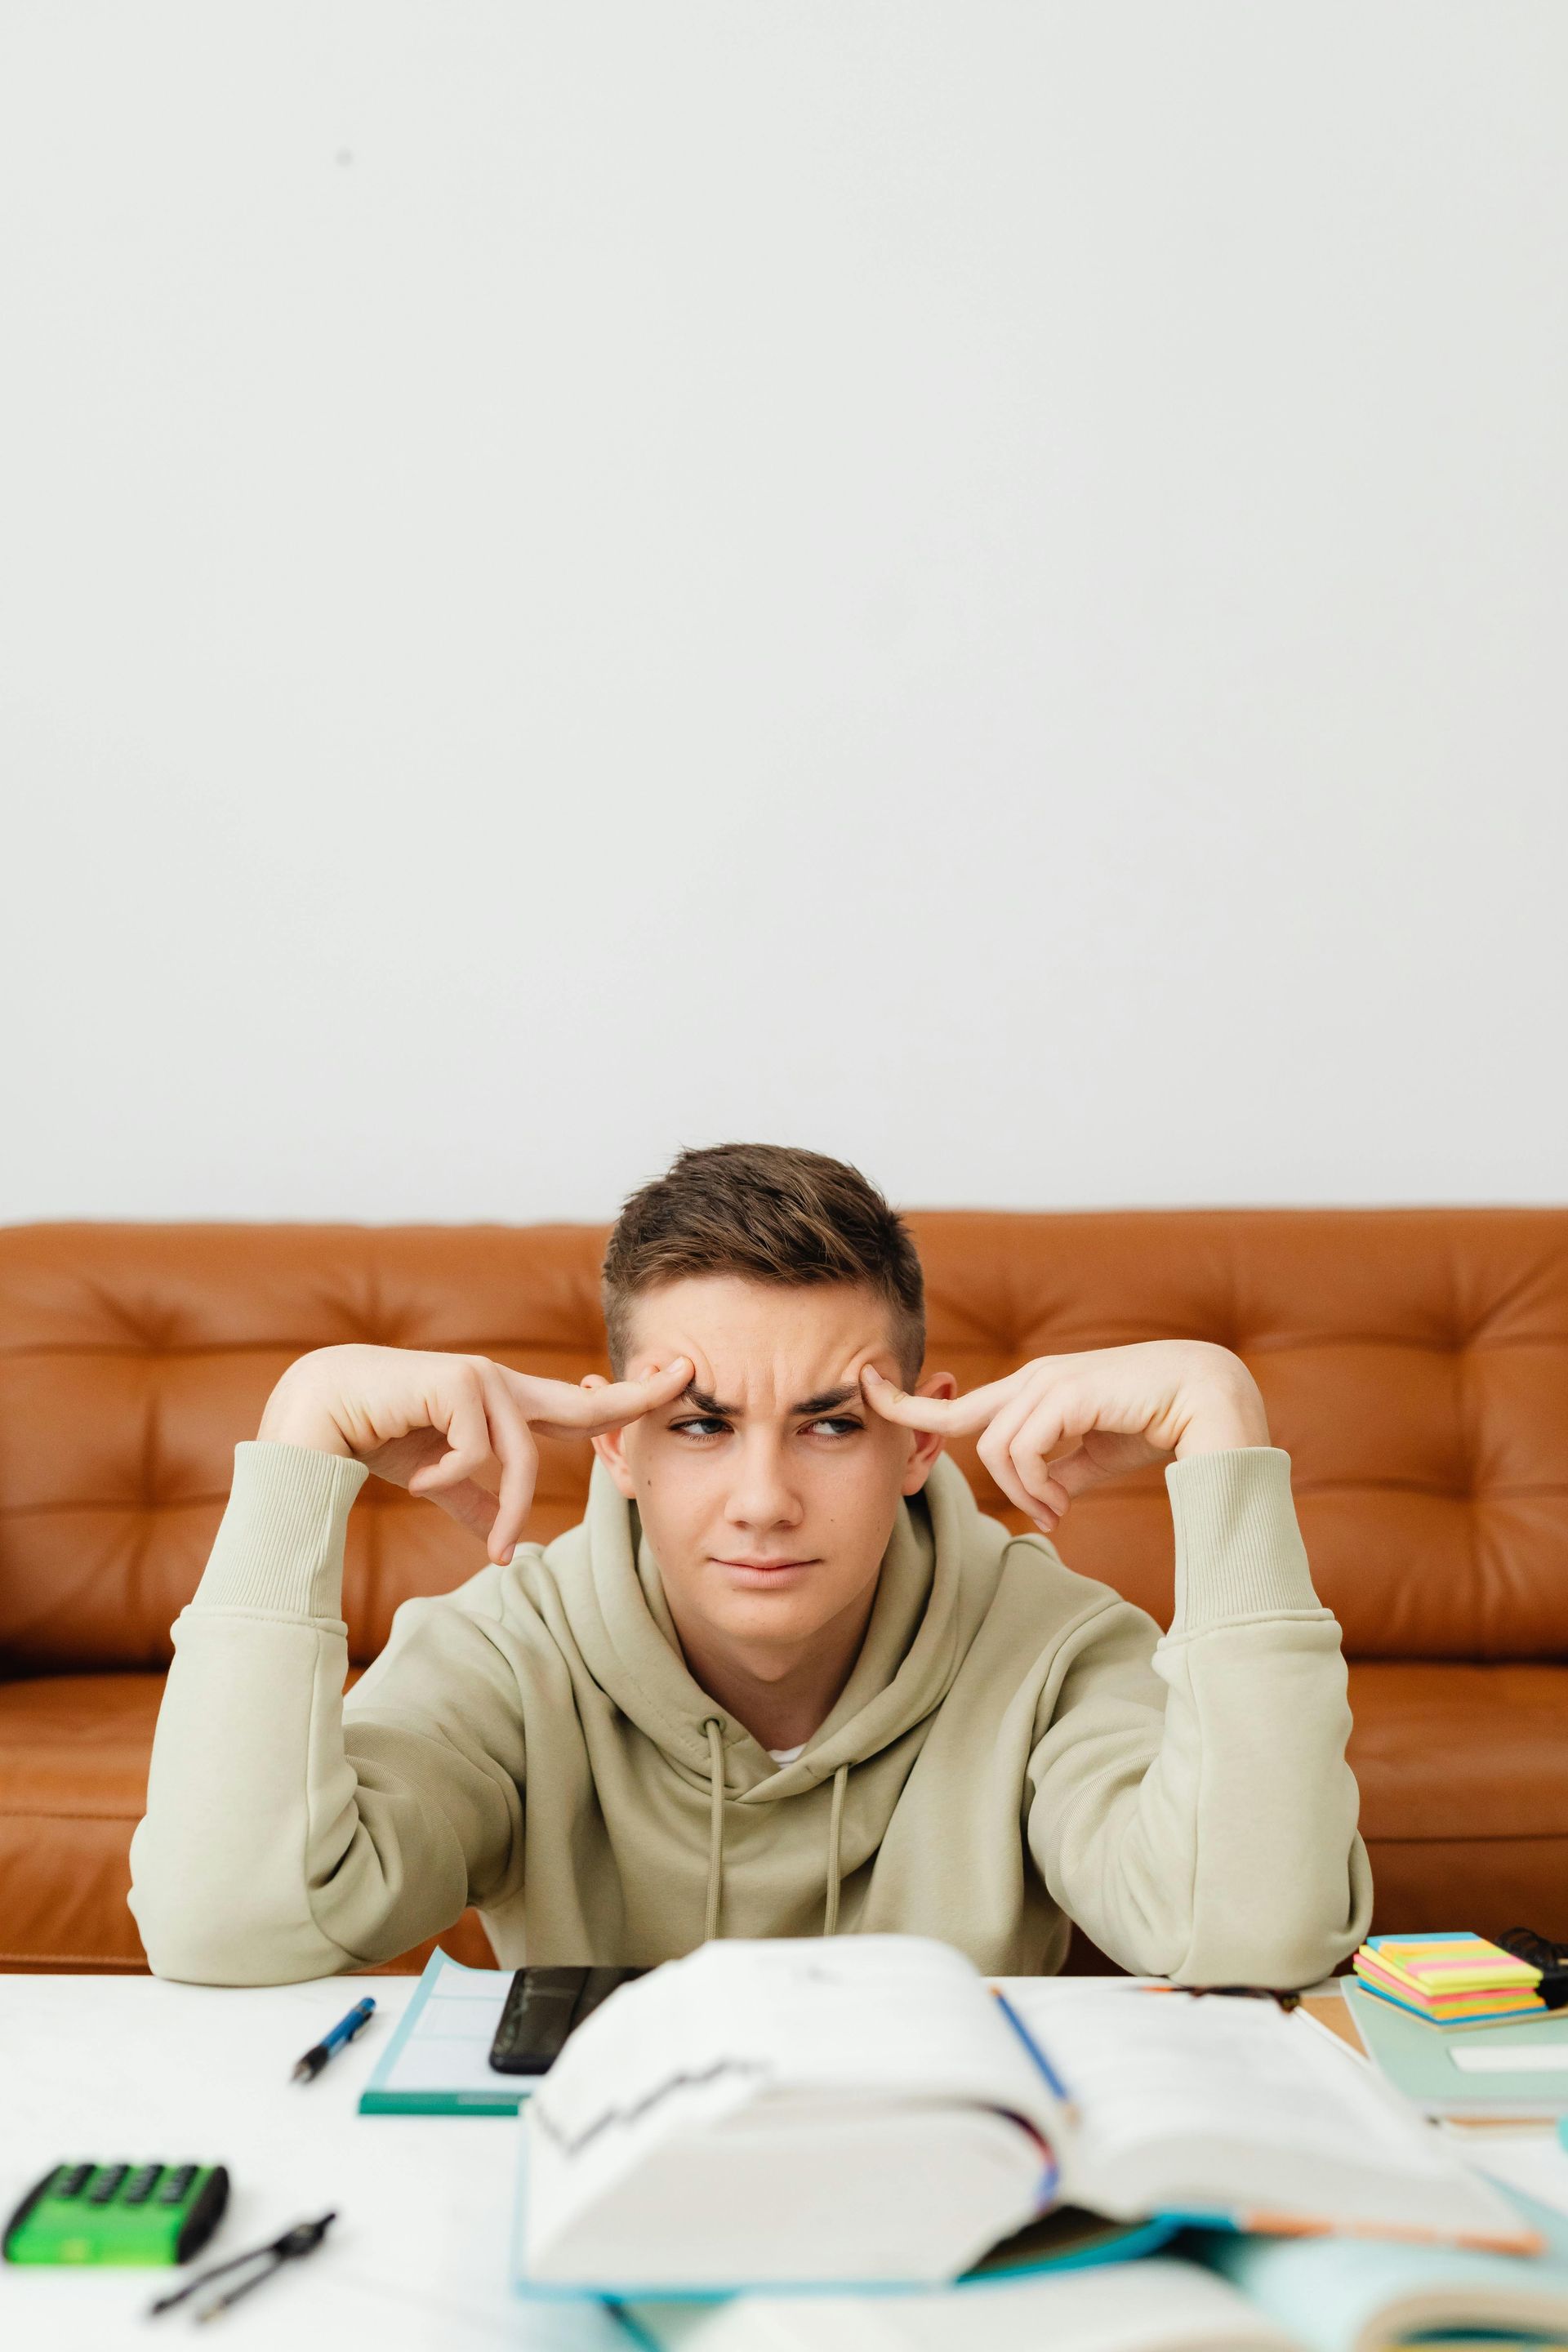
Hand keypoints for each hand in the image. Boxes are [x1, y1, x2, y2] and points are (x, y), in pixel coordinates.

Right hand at [257, 1344, 692, 1563]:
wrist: (316, 1416)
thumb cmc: (374, 1437)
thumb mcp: (437, 1479)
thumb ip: (475, 1503)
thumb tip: (505, 1547)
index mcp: (502, 1406)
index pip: (579, 1406)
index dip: (628, 1399)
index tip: (679, 1380)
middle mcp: (500, 1386)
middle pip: (583, 1402)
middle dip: (637, 1395)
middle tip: (688, 1376)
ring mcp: (481, 1379)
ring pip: (522, 1457)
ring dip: (500, 1507)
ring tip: (467, 1525)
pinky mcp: (458, 1380)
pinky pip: (480, 1451)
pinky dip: (447, 1478)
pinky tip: (412, 1475)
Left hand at [861, 1340, 1267, 1534]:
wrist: (1212, 1401)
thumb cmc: (1159, 1423)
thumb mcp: (1095, 1455)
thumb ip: (1060, 1471)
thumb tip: (1040, 1502)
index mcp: (1036, 1390)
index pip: (958, 1403)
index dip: (908, 1405)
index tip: (864, 1392)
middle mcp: (1034, 1379)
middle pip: (961, 1425)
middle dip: (959, 1458)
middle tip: (1031, 1510)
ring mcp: (1049, 1382)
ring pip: (995, 1449)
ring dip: (1024, 1494)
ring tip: (1060, 1512)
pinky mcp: (1066, 1393)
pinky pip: (1022, 1450)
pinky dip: (1038, 1487)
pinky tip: (1065, 1503)